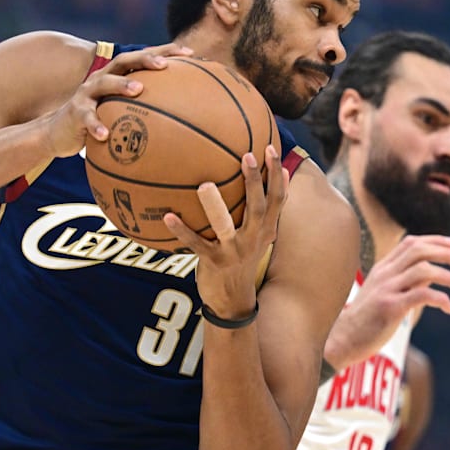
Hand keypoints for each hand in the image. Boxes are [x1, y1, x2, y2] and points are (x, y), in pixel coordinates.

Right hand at [43, 43, 192, 157]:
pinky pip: (86, 117)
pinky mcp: (75, 112)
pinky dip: (96, 125)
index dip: (165, 52)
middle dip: (145, 59)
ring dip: (121, 85)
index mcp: (117, 75)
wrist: (60, 132)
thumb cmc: (100, 120)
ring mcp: (87, 93)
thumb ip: (145, 108)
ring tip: (138, 90)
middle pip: (124, 61)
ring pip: (104, 83)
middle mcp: (102, 78)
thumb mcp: (122, 112)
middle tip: (164, 65)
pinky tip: (106, 135)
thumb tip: (184, 119)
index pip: (143, 58)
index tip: (190, 54)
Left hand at [164, 145, 288, 318]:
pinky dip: (182, 230)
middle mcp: (253, 239)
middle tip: (247, 155)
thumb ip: (266, 210)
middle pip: (258, 207)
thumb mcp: (260, 236)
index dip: (276, 175)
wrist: (234, 301)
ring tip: (204, 185)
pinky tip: (168, 216)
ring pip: (225, 226)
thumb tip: (281, 173)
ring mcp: (233, 251)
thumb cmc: (243, 258)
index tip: (271, 148)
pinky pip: (196, 243)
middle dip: (255, 182)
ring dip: (215, 206)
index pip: (277, 199)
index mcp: (266, 230)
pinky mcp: (213, 262)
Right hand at [328, 235, 449, 367]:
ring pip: (424, 270)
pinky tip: (449, 308)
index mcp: (382, 268)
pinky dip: (440, 298)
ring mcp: (386, 290)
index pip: (410, 243)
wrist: (341, 340)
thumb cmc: (365, 321)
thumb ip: (404, 282)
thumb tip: (430, 277)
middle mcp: (385, 274)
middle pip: (419, 251)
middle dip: (446, 254)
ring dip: (449, 276)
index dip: (434, 240)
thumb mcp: (382, 294)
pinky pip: (421, 295)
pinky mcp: (390, 308)